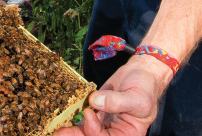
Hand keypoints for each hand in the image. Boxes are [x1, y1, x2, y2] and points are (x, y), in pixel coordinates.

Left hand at [55, 56, 170, 135]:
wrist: (141, 72)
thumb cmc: (145, 86)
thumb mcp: (137, 97)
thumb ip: (117, 101)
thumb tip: (95, 101)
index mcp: (127, 134)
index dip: (95, 130)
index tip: (89, 113)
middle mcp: (115, 131)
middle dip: (77, 135)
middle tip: (60, 133)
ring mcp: (104, 121)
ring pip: (85, 130)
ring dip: (71, 130)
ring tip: (55, 129)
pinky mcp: (96, 110)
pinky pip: (83, 117)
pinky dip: (72, 117)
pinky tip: (61, 117)